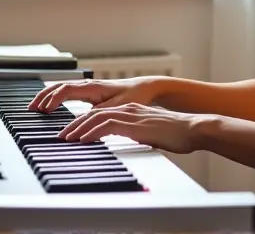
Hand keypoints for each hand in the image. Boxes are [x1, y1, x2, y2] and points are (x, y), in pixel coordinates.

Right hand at [27, 77, 159, 112]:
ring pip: (61, 88)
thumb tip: (84, 119)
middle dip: (43, 96)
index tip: (45, 110)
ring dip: (46, 96)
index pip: (66, 89)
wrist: (143, 88)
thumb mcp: (118, 107)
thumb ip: (100, 113)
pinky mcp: (88, 92)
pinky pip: (66, 92)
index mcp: (93, 87)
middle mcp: (87, 85)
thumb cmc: (133, 97)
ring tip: (35, 107)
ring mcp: (87, 87)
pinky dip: (55, 97)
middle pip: (58, 86)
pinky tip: (49, 106)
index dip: (54, 99)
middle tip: (31, 109)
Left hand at [57, 102, 211, 153]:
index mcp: (131, 111)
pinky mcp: (133, 124)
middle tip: (61, 137)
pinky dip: (91, 133)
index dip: (84, 124)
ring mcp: (130, 115)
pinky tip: (82, 140)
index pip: (101, 114)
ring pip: (95, 118)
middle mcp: (128, 109)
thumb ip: (140, 137)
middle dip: (74, 125)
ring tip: (66, 139)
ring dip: (77, 129)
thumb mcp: (153, 135)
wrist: (193, 129)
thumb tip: (135, 145)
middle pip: (93, 114)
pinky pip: (105, 126)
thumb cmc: (178, 135)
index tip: (72, 134)